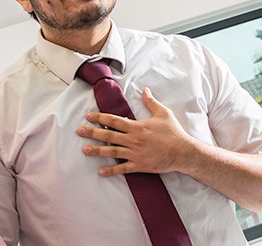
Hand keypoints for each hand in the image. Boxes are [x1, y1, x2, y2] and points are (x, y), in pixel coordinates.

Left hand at [76, 87, 197, 175]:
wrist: (183, 152)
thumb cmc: (173, 132)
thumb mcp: (163, 113)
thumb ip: (151, 102)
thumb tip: (144, 90)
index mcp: (137, 127)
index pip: (114, 121)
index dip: (99, 117)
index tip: (88, 116)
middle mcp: (133, 140)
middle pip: (108, 136)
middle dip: (92, 132)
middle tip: (78, 131)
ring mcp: (135, 154)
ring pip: (112, 152)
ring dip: (97, 151)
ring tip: (84, 149)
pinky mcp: (140, 165)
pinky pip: (123, 169)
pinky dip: (112, 171)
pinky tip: (101, 171)